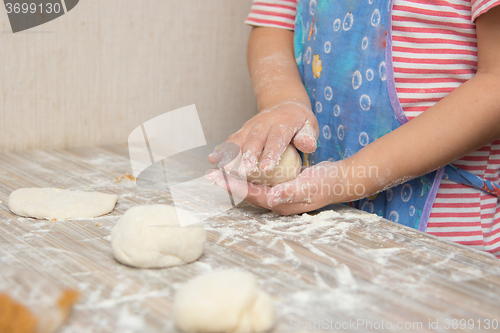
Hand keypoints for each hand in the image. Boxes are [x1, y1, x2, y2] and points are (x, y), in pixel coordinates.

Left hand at [206, 160, 366, 214]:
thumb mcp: (309, 186)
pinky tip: (241, 167)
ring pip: (250, 188)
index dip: (232, 185)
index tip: (216, 177)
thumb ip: (290, 192)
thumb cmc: (326, 183)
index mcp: (279, 203)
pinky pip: (258, 182)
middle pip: (245, 193)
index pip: (249, 195)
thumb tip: (271, 199)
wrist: (340, 180)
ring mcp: (277, 195)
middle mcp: (275, 202)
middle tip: (210, 173)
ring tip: (219, 170)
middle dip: (228, 183)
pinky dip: (247, 175)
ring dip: (234, 180)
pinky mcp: (280, 187)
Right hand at [210, 101, 318, 177]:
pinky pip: (231, 140)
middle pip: (254, 140)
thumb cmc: (299, 122)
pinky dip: (222, 149)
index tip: (266, 168)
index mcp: (283, 123)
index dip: (271, 153)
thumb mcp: (310, 125)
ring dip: (231, 155)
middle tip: (242, 172)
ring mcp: (250, 126)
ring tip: (224, 169)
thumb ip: (308, 136)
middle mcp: (264, 123)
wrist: (284, 105)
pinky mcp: (242, 130)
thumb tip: (308, 145)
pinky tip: (212, 160)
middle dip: (247, 156)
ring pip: (239, 140)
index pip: (277, 139)